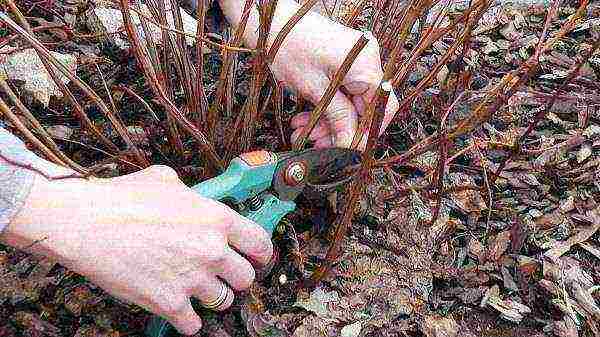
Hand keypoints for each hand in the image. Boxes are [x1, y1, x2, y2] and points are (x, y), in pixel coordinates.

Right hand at [2, 166, 272, 334]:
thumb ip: (191, 194)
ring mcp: (192, 279)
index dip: (260, 252)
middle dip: (236, 276)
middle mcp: (212, 251)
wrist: (85, 223)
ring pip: (224, 301)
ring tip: (197, 288)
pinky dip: (188, 319)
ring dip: (213, 296)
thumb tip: (194, 198)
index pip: (260, 243)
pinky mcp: (169, 303)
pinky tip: (179, 307)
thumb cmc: (121, 198)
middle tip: (221, 273)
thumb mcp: (166, 180)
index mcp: (217, 219)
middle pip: (246, 278)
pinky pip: (194, 325)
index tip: (256, 256)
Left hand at [219, 0, 399, 148]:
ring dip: (328, 122)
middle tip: (317, 144)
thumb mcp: (314, 89)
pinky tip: (305, 120)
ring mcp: (356, 61)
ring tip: (303, 133)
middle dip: (340, 129)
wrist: (272, 23)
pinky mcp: (343, 63)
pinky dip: (325, 108)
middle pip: (364, 107)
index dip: (368, 132)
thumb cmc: (289, 48)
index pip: (383, 107)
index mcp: (365, 64)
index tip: (350, 150)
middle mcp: (366, 61)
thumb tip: (351, 144)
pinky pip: (341, 92)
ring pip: (350, 103)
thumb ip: (338, 117)